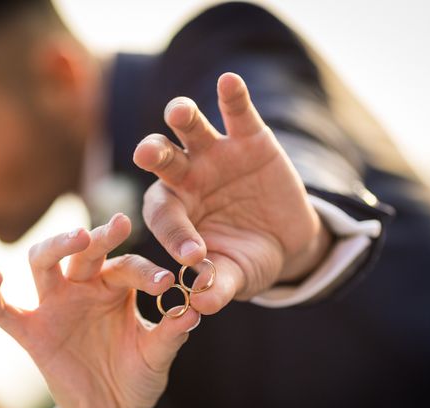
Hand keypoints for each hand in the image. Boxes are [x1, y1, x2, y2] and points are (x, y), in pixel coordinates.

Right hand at [0, 213, 198, 407]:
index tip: (168, 284)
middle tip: (118, 225)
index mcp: (116, 288)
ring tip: (75, 238)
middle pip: (84, 252)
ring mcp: (54, 307)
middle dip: (99, 236)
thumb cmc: (135, 379)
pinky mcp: (31, 333)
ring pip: (44, 263)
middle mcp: (83, 288)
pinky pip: (3, 311)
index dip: (147, 273)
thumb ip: (170, 335)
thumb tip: (194, 312)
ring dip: (55, 246)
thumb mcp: (155, 358)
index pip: (128, 267)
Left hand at [133, 72, 331, 313]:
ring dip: (183, 118)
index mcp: (175, 212)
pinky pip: (237, 113)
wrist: (283, 241)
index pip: (165, 216)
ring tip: (179, 112)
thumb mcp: (235, 276)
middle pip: (162, 161)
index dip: (176, 234)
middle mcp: (187, 178)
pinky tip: (229, 81)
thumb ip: (218, 285)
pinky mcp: (249, 138)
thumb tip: (202, 304)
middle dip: (154, 156)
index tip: (194, 256)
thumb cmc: (246, 259)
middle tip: (145, 154)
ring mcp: (215, 155)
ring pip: (190, 130)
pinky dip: (233, 97)